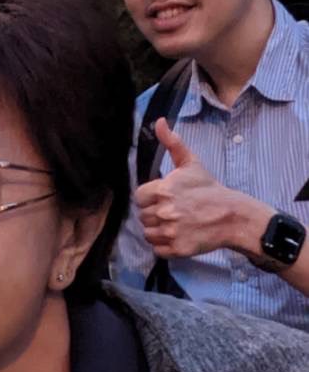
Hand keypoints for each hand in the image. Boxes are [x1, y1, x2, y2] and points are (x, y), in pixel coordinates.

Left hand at [134, 118, 268, 260]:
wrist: (232, 215)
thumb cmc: (209, 188)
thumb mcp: (191, 162)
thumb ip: (172, 142)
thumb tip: (159, 122)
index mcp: (163, 190)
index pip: (139, 198)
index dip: (149, 198)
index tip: (163, 198)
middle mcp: (164, 211)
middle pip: (142, 216)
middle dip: (154, 213)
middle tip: (172, 211)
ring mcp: (171, 231)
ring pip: (148, 233)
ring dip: (157, 230)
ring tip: (174, 223)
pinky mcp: (178, 248)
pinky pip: (157, 249)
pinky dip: (163, 245)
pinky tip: (176, 235)